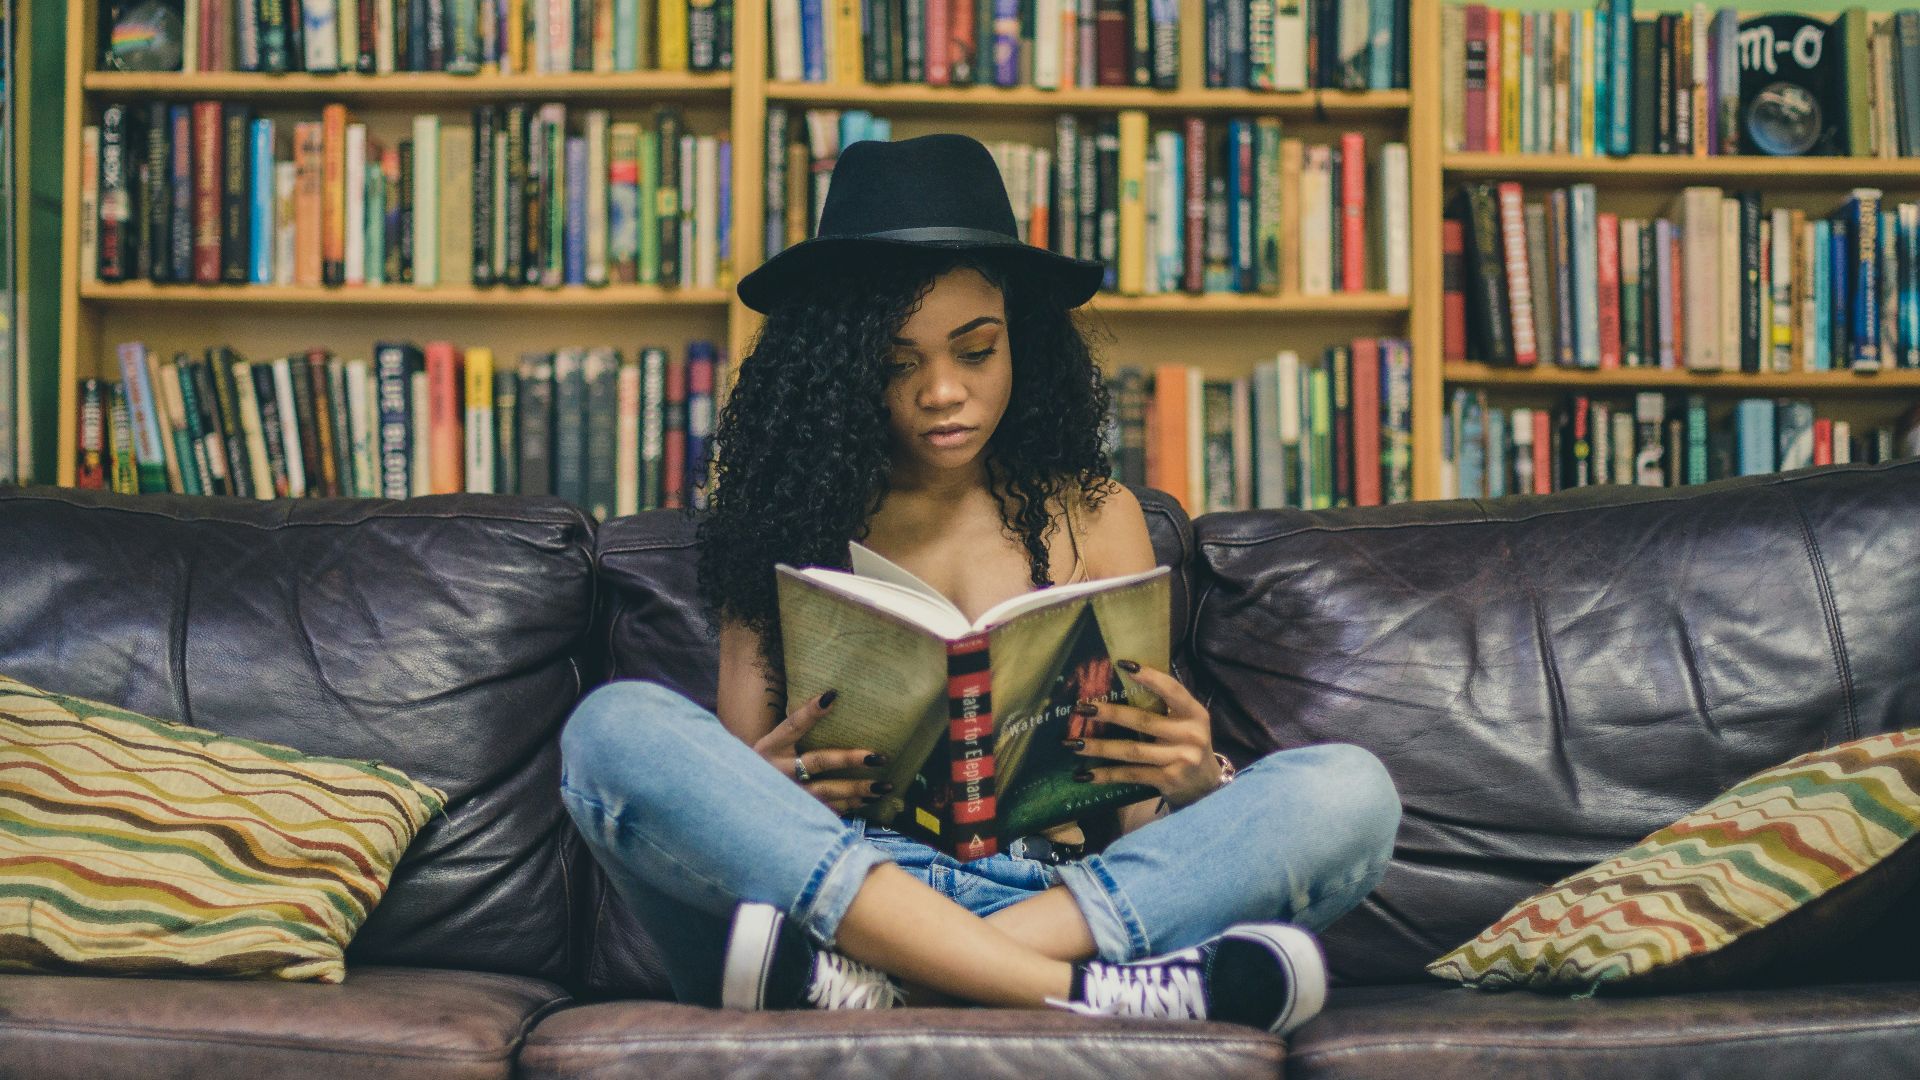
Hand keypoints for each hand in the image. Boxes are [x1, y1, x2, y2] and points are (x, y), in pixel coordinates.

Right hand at [752, 690, 892, 812]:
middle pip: (818, 762)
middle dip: (850, 759)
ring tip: (883, 786)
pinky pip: (826, 810)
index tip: (832, 696)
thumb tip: (831, 699)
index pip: (792, 725)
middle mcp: (778, 771)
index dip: (811, 711)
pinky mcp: (795, 813)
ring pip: (826, 791)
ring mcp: (787, 795)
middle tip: (879, 756)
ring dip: (857, 789)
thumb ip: (795, 728)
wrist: (738, 800)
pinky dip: (848, 806)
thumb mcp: (771, 744)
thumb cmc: (763, 766)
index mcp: (770, 747)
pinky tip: (868, 801)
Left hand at [1066, 661, 1223, 809]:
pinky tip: (1086, 775)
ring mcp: (1179, 759)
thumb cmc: (1188, 745)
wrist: (1206, 786)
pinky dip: (1107, 775)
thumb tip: (1125, 679)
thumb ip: (1165, 705)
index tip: (1123, 665)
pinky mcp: (1168, 780)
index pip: (1173, 691)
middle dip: (1109, 714)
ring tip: (1074, 742)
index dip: (1150, 677)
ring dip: (1100, 747)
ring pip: (1132, 751)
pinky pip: (1132, 775)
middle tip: (1081, 708)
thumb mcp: (1186, 722)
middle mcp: (1189, 735)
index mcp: (1195, 713)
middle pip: (1143, 721)